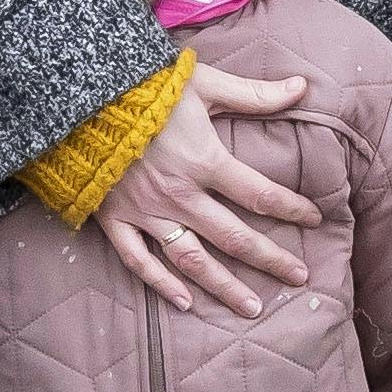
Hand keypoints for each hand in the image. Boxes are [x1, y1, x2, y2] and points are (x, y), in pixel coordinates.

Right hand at [97, 67, 318, 315]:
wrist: (77, 97)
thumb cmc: (143, 86)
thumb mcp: (204, 83)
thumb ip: (254, 93)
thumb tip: (302, 87)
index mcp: (205, 162)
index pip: (261, 195)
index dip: (293, 209)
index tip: (315, 219)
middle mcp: (180, 195)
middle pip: (235, 237)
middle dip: (271, 259)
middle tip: (299, 277)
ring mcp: (146, 212)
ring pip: (192, 260)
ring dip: (224, 286)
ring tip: (252, 307)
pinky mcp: (115, 219)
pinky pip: (139, 260)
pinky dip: (162, 284)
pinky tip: (185, 302)